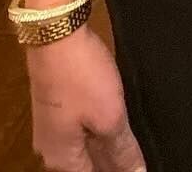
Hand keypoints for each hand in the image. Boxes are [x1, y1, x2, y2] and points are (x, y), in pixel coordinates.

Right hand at [26, 24, 146, 170]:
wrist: (56, 33)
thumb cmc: (81, 77)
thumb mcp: (109, 117)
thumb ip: (123, 150)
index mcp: (62, 159)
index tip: (139, 168)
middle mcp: (52, 148)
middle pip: (87, 166)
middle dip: (112, 164)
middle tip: (138, 158)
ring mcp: (52, 125)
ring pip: (84, 148)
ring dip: (107, 149)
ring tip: (134, 147)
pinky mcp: (58, 104)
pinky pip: (81, 129)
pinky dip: (99, 131)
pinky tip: (116, 124)